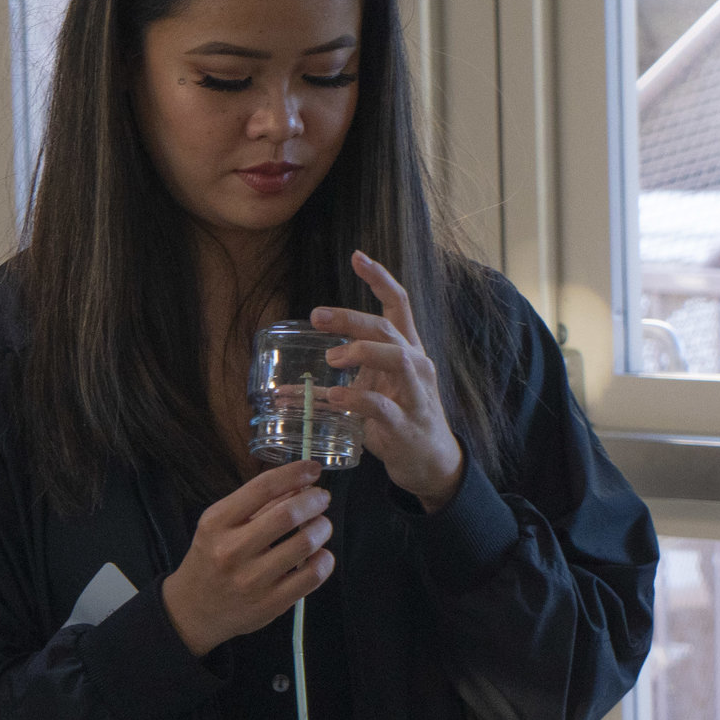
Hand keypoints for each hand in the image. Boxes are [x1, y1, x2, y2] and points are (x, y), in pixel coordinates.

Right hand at [160, 460, 333, 655]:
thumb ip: (258, 505)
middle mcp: (231, 551)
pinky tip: (321, 555)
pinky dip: (324, 560)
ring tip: (321, 526)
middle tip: (321, 498)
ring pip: (304, 544)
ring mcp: (251, 580)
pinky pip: (311, 576)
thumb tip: (299, 485)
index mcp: (216, 523)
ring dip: (322, 528)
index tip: (313, 468)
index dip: (294, 473)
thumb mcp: (220, 526)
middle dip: (314, 501)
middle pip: (287, 515)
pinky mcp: (270, 604)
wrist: (193, 610)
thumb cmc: (210, 560)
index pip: (262, 488)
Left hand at [313, 252, 464, 511]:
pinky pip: (382, 406)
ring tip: (332, 357)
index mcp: (408, 350)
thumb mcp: (376, 388)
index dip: (379, 278)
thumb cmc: (399, 419)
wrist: (430, 463)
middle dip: (352, 318)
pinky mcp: (406, 424)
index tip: (357, 257)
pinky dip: (356, 399)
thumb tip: (289, 387)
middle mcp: (416, 365)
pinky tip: (334, 397)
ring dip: (362, 352)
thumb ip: (342, 379)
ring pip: (397, 359)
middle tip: (316, 316)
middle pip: (388, 329)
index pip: (399, 304)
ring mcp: (415, 394)